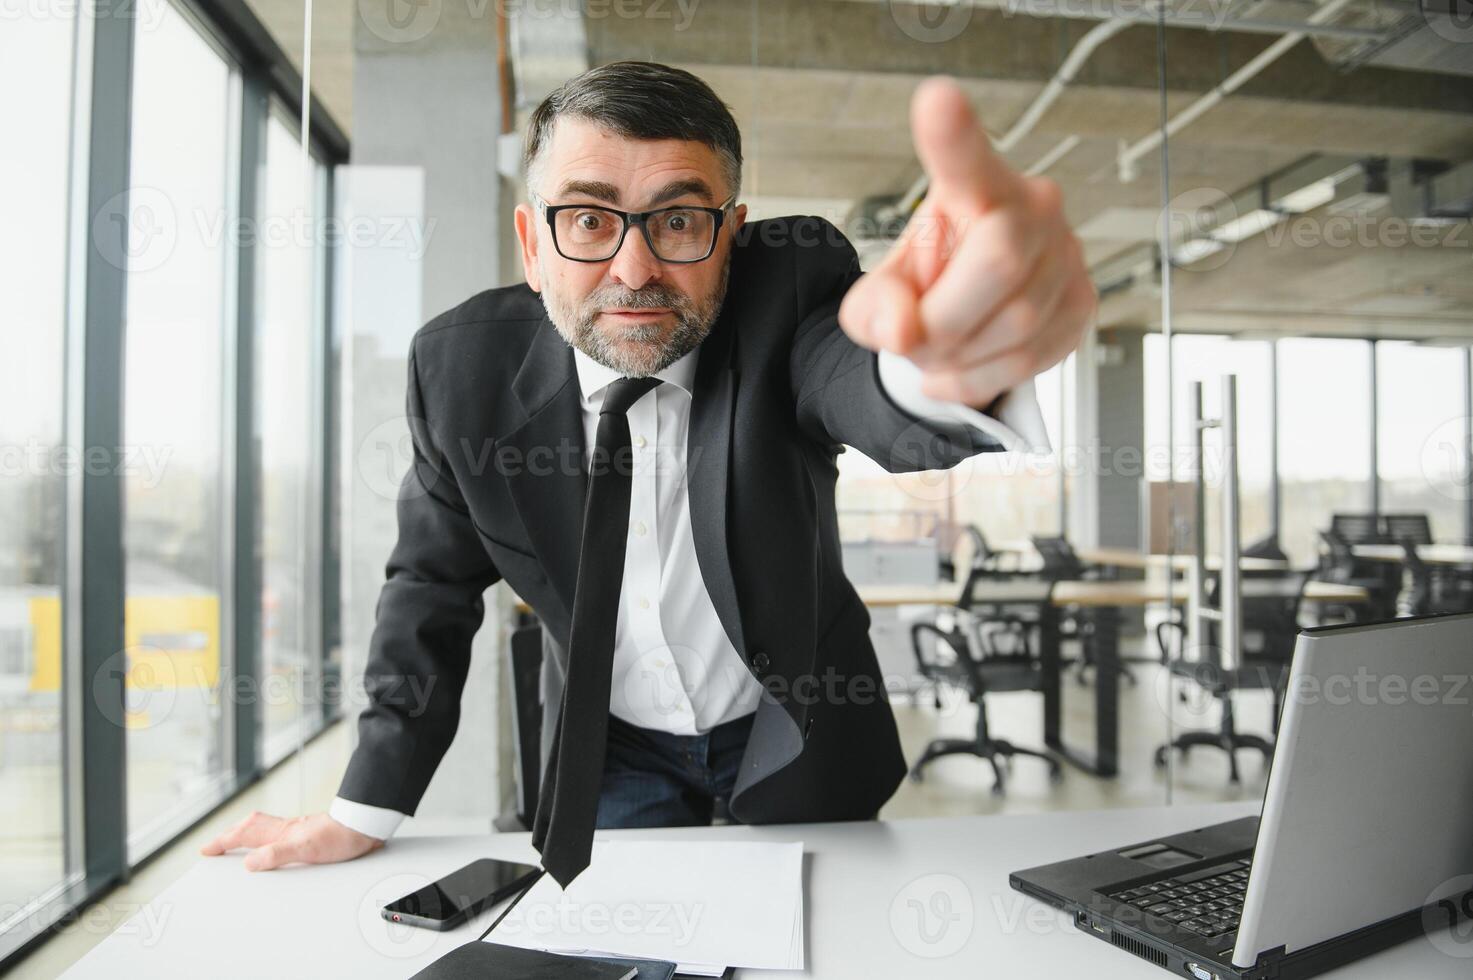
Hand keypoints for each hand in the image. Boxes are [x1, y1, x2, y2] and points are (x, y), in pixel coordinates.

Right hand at [200, 811, 382, 870]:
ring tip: (237, 842)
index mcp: (281, 832)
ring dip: (247, 834)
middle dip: (230, 835)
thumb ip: (276, 855)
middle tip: (216, 844)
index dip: (223, 842)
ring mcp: (298, 830)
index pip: (244, 836)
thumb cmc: (340, 837)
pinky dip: (267, 838)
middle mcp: (287, 829)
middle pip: (250, 827)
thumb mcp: (305, 850)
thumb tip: (248, 862)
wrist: (365, 828)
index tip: (206, 850)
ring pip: (264, 828)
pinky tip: (274, 845)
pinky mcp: (310, 834)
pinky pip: (279, 834)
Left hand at [839, 76, 1094, 409]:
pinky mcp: (1082, 306)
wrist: (969, 314)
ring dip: (958, 356)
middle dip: (944, 320)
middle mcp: (1034, 208)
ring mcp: (1067, 257)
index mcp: (976, 186)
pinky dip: (980, 379)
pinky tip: (957, 368)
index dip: (953, 134)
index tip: (938, 99)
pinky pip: (1030, 359)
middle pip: (999, 263)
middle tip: (910, 338)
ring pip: (1016, 323)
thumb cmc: (930, 282)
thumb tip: (901, 331)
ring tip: (935, 350)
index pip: (965, 159)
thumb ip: (875, 308)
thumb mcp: (882, 293)